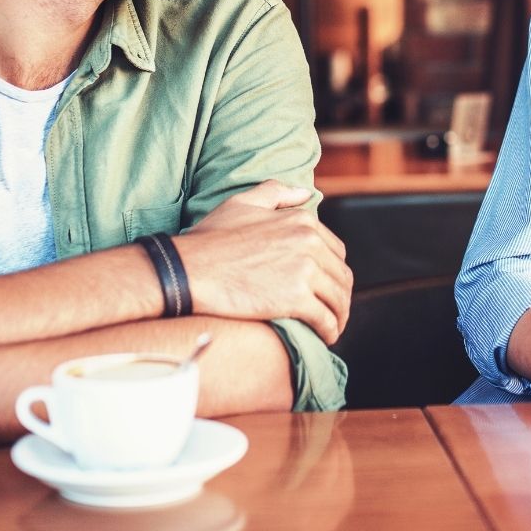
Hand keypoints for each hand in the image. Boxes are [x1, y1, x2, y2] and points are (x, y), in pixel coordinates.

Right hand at [174, 181, 352, 344]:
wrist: (190, 269)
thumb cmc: (210, 238)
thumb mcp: (242, 203)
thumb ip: (276, 193)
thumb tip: (306, 193)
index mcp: (301, 220)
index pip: (335, 251)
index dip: (333, 272)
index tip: (326, 287)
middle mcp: (309, 242)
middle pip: (341, 276)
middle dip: (339, 296)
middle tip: (332, 311)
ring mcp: (304, 270)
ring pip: (338, 299)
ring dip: (339, 315)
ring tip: (331, 327)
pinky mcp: (295, 299)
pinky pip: (325, 319)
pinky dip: (330, 330)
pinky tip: (325, 337)